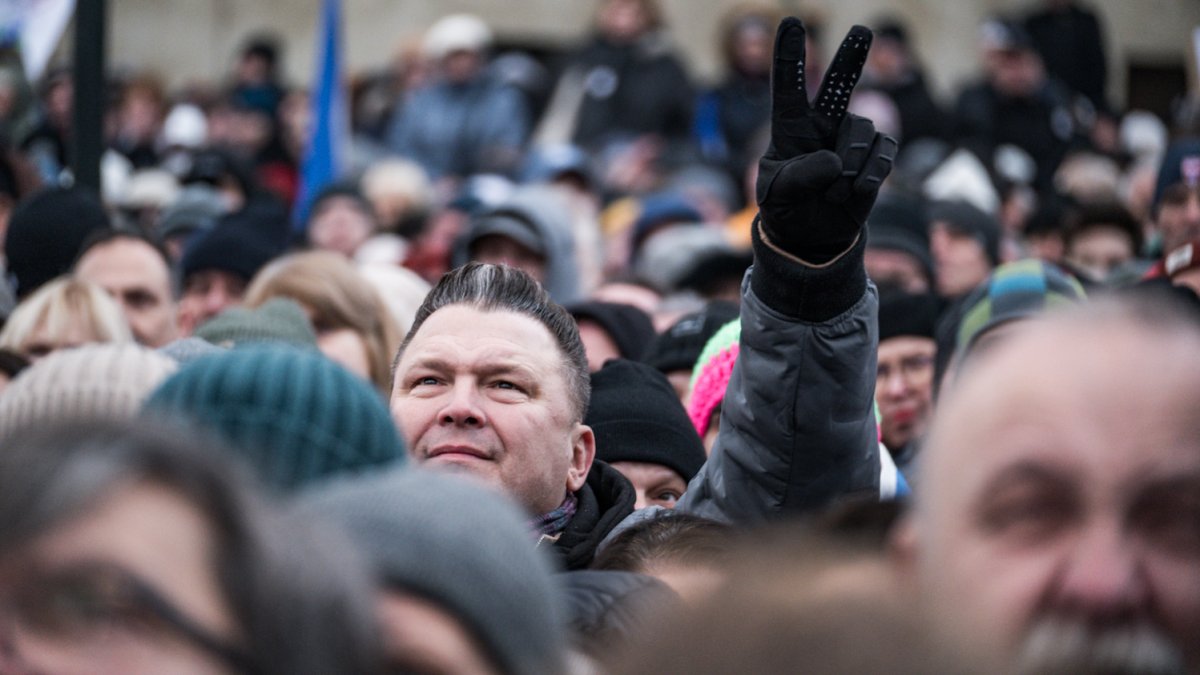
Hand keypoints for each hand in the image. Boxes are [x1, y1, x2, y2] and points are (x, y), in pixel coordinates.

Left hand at [756, 19, 896, 263]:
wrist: (810, 233)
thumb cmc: (784, 205)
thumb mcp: (776, 194)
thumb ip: (800, 176)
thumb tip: (835, 161)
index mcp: (790, 127)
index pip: (788, 88)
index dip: (789, 56)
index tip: (791, 22)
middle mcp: (824, 124)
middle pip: (841, 85)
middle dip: (852, 57)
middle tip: (862, 30)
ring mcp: (852, 138)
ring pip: (862, 132)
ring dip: (849, 165)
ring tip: (833, 191)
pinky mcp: (875, 156)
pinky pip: (883, 152)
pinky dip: (870, 174)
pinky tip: (856, 190)